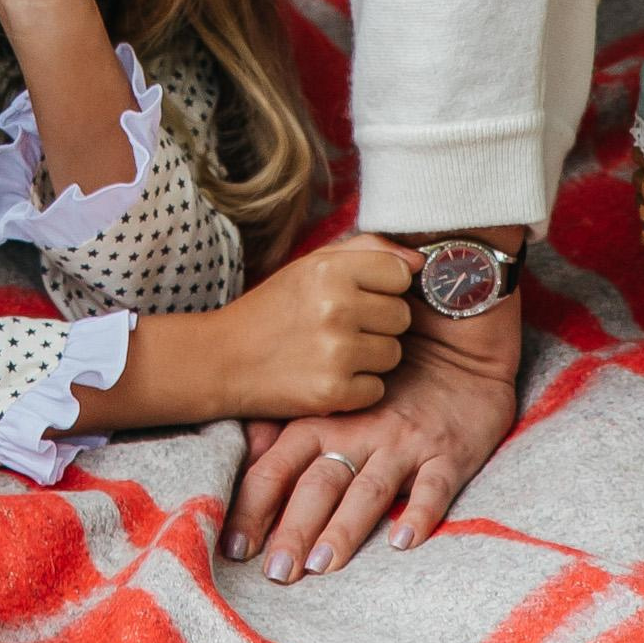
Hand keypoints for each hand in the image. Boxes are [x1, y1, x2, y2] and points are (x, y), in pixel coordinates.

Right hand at [204, 236, 412, 422]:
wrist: (224, 359)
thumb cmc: (273, 309)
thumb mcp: (310, 265)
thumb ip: (367, 251)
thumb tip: (420, 262)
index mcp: (329, 269)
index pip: (399, 275)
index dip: (383, 288)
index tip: (360, 296)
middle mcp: (336, 306)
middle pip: (402, 317)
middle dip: (379, 325)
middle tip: (342, 327)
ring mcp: (335, 352)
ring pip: (393, 355)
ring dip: (369, 358)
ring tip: (333, 352)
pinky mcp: (333, 391)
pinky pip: (377, 389)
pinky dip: (357, 389)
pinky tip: (328, 376)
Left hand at [222, 289, 520, 582]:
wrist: (457, 343)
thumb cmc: (389, 378)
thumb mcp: (335, 396)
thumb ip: (290, 424)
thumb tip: (245, 454)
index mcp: (326, 420)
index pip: (280, 465)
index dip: (255, 505)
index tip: (234, 546)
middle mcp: (360, 432)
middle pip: (320, 485)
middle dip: (294, 529)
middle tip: (274, 573)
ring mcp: (405, 444)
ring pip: (370, 489)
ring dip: (346, 527)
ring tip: (323, 564)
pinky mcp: (449, 453)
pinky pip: (435, 485)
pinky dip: (420, 513)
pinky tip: (404, 541)